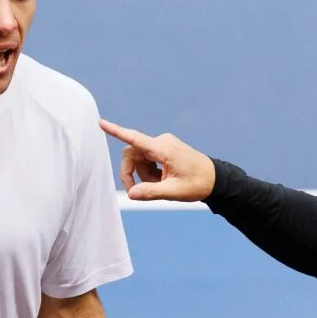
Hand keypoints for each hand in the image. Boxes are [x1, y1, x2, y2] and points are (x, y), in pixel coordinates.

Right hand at [98, 119, 215, 201]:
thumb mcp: (173, 192)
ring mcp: (163, 144)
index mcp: (164, 149)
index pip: (134, 139)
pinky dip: (149, 172)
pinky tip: (162, 180)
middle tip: (138, 192)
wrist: (215, 179)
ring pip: (139, 159)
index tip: (101, 123)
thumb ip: (151, 192)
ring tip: (160, 185)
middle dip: (131, 173)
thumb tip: (131, 194)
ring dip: (143, 175)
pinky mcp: (164, 149)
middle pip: (132, 154)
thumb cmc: (197, 184)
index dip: (116, 131)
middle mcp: (161, 142)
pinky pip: (147, 159)